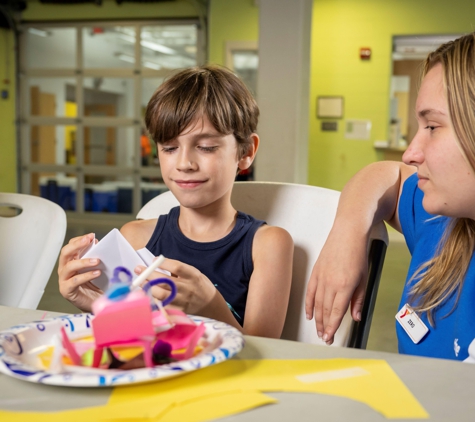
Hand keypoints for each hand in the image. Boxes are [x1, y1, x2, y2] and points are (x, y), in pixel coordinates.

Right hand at [58, 233, 103, 311]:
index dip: (79, 240)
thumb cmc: (97, 284)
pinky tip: (96, 273)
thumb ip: (96, 256)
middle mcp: (65, 269)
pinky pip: (74, 281)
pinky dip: (86, 276)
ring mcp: (64, 280)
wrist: (96, 302)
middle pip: (65, 253)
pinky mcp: (67, 291)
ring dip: (83, 261)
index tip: (91, 236)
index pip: (70, 246)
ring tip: (97, 261)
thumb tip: (98, 244)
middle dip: (77, 245)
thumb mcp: (98, 267)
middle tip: (89, 241)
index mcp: (71, 261)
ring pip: (69, 267)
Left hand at [134, 258, 215, 314]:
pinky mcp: (178, 311)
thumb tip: (156, 263)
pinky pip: (162, 306)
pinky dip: (152, 300)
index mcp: (193, 275)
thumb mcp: (193, 273)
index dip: (163, 263)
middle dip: (149, 274)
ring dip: (148, 287)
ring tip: (140, 282)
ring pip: (161, 294)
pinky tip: (145, 295)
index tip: (154, 260)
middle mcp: (188, 288)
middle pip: (166, 280)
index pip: (177, 267)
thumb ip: (178, 269)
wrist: (209, 304)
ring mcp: (182, 300)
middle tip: (139, 269)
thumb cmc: (198, 285)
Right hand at [305, 226, 367, 344]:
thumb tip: (356, 316)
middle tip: (324, 338)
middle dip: (324, 327)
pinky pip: (310, 292)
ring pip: (316, 304)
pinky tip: (309, 314)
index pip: (336, 312)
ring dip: (317, 319)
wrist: (346, 234)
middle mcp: (331, 284)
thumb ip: (358, 300)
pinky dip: (309, 305)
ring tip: (318, 330)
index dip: (332, 327)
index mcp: (345, 286)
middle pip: (325, 311)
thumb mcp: (363, 279)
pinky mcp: (315, 272)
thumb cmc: (356, 253)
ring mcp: (321, 278)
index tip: (329, 337)